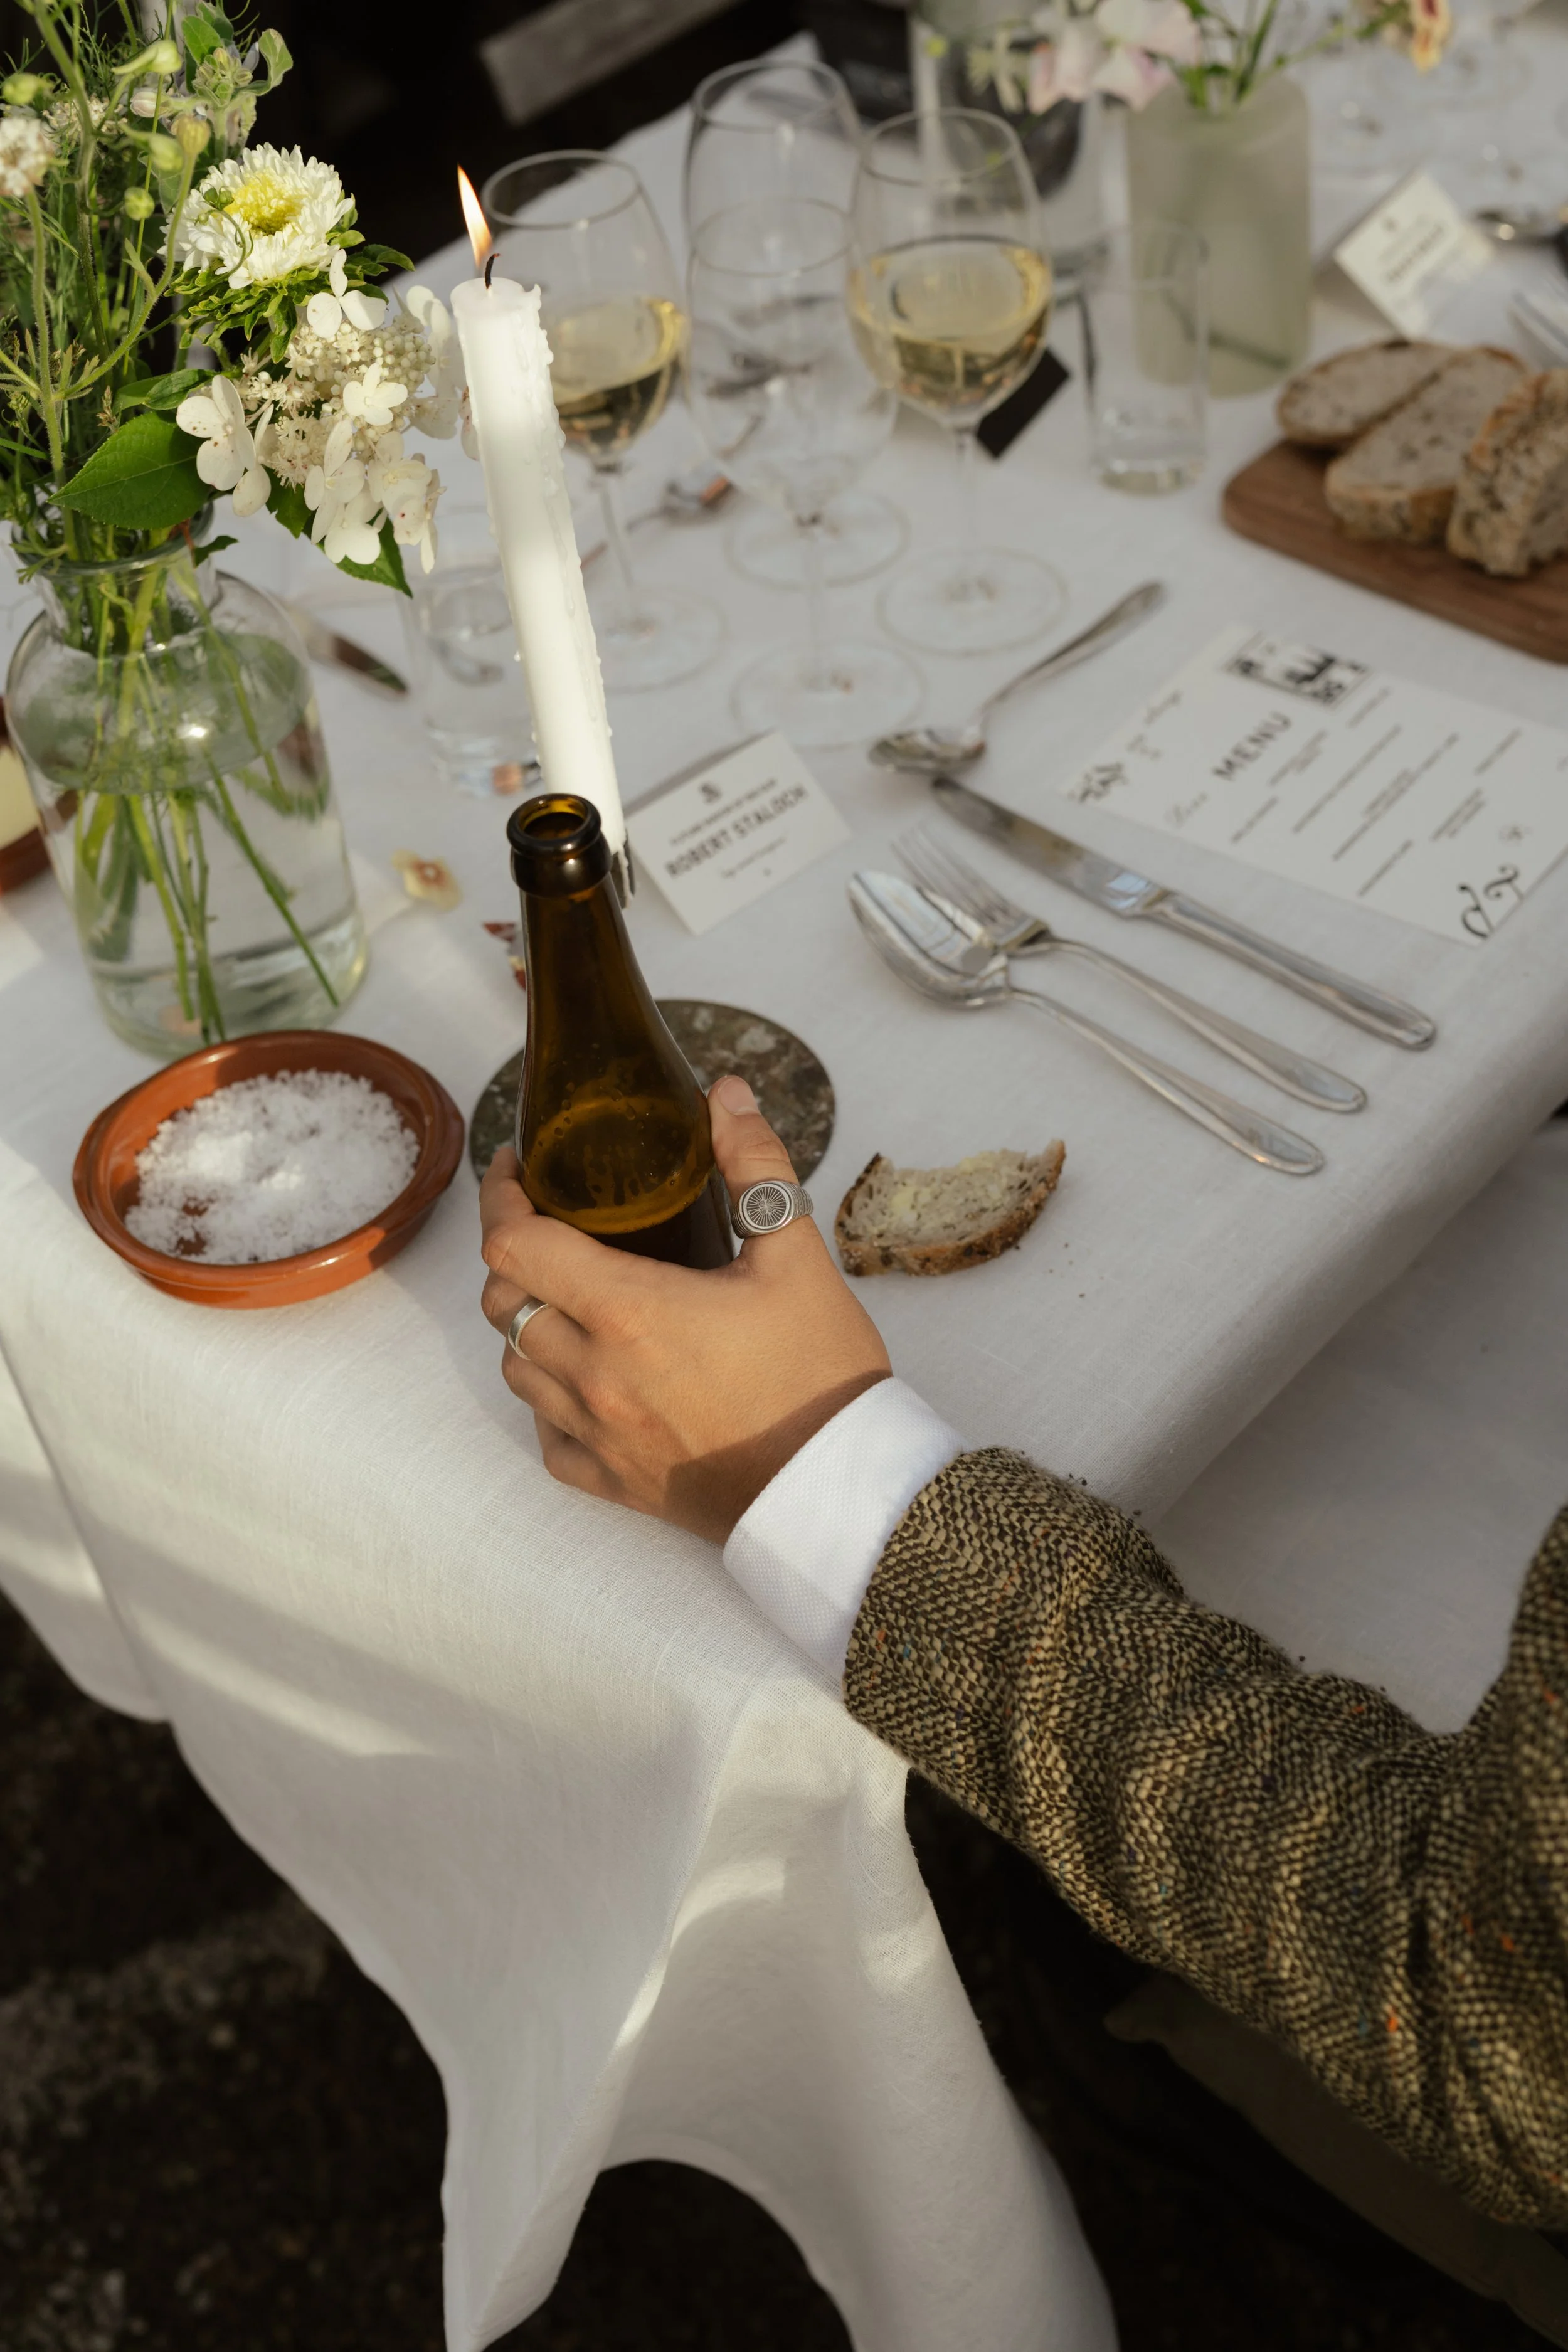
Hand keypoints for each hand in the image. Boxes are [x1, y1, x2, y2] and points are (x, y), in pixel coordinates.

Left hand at [479, 1074, 890, 1541]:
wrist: (838, 1492)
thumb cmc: (822, 1376)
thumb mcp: (798, 1256)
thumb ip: (755, 1167)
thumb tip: (723, 1095)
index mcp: (629, 1311)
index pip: (513, 1242)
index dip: (501, 1195)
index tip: (519, 1170)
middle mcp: (594, 1374)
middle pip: (501, 1301)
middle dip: (515, 1253)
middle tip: (552, 1225)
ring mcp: (597, 1434)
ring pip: (515, 1366)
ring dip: (529, 1322)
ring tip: (571, 1296)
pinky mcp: (611, 1482)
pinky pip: (545, 1436)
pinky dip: (550, 1399)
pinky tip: (587, 1377)